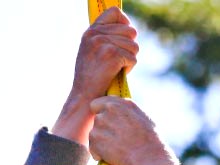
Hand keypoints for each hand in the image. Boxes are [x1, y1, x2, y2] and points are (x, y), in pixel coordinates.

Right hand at [51, 6, 138, 144]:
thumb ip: (104, 37)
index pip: (115, 12)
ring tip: (117, 68)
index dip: (124, 23)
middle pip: (130, 31)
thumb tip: (127, 29)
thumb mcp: (91, 51)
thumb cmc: (90, 78)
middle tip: (119, 60)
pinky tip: (117, 74)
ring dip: (130, 59)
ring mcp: (103, 43)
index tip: (124, 35)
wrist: (85, 97)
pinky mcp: (112, 55)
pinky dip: (129, 68)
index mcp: (91, 31)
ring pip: (134, 45)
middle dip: (129, 47)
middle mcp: (96, 34)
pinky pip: (133, 58)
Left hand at [88, 96, 180, 164]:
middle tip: (116, 139)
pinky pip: (93, 146)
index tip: (107, 121)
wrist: (146, 159)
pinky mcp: (95, 139)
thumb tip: (120, 113)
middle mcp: (109, 109)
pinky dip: (99, 152)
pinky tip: (112, 156)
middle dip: (103, 128)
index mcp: (122, 103)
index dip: (101, 113)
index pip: (98, 103)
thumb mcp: (144, 118)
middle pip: (98, 119)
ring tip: (116, 149)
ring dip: (101, 141)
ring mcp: (100, 124)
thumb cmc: (150, 142)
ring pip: (95, 133)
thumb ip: (128, 112)